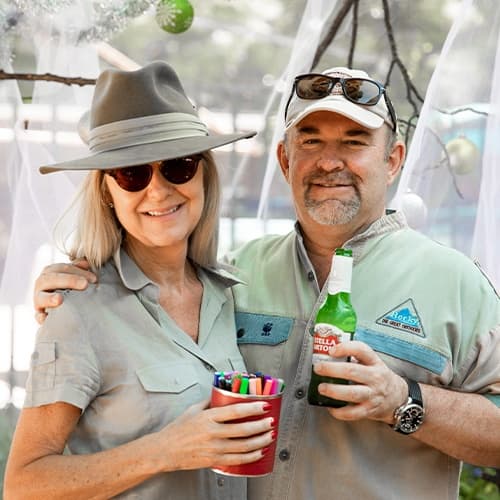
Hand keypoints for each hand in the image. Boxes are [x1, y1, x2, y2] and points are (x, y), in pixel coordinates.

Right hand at [34, 259, 96, 323]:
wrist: (64, 305)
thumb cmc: (71, 286)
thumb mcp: (75, 275)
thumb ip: (79, 268)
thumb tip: (85, 262)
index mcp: (50, 272)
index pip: (62, 268)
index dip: (78, 271)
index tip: (94, 278)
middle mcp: (42, 284)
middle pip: (51, 279)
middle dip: (69, 280)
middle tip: (85, 284)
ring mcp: (39, 300)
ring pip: (41, 298)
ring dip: (50, 298)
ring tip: (59, 300)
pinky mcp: (39, 315)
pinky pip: (38, 316)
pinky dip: (41, 317)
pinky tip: (46, 317)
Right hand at [155, 399, 275, 470]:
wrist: (165, 451)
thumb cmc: (178, 430)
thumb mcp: (193, 409)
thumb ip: (209, 401)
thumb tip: (222, 392)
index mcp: (208, 417)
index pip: (235, 411)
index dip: (252, 409)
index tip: (264, 406)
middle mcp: (212, 433)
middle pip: (243, 430)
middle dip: (261, 426)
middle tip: (271, 422)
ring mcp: (214, 448)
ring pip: (243, 446)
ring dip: (260, 441)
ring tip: (269, 436)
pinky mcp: (214, 460)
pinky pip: (237, 460)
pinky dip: (251, 456)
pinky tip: (259, 452)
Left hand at [313, 340, 407, 423]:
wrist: (397, 398)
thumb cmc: (378, 377)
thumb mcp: (372, 363)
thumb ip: (354, 357)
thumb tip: (327, 353)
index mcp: (374, 362)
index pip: (361, 350)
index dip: (345, 348)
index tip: (331, 350)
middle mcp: (375, 378)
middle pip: (352, 371)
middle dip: (332, 369)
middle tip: (318, 368)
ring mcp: (372, 395)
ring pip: (352, 394)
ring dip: (334, 391)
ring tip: (321, 388)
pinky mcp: (369, 411)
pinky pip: (352, 413)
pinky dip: (339, 411)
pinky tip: (330, 406)